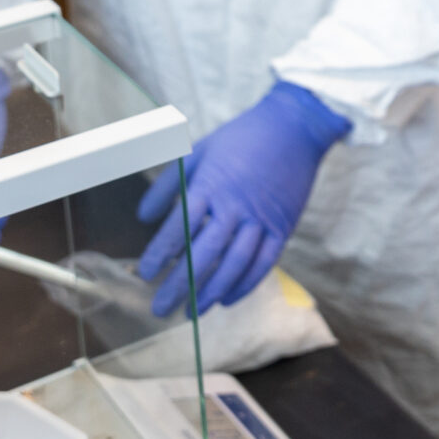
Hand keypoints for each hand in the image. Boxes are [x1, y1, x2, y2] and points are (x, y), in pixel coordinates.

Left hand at [136, 81, 348, 316]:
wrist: (294, 127)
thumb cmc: (241, 137)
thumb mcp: (198, 150)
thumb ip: (169, 184)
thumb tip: (144, 217)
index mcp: (211, 184)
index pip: (180, 227)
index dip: (161, 253)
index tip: (146, 274)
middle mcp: (235, 206)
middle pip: (204, 254)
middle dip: (180, 285)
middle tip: (160, 309)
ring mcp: (262, 219)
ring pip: (234, 265)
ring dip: (211, 292)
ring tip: (192, 311)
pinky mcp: (283, 227)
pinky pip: (264, 263)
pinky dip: (245, 284)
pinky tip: (227, 299)